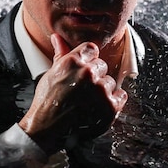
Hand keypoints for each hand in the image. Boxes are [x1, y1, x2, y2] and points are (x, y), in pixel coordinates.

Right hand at [18, 33, 127, 154]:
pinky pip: (121, 95)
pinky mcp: (110, 106)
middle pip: (102, 65)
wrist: (46, 130)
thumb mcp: (52, 74)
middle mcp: (88, 73)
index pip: (92, 49)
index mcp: (73, 62)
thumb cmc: (48, 101)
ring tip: (86, 102)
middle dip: (94, 76)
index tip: (82, 71)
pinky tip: (98, 107)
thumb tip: (57, 37)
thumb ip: (60, 53)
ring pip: (110, 82)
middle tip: (81, 90)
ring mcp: (100, 90)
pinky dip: (113, 101)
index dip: (88, 60)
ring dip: (103, 91)